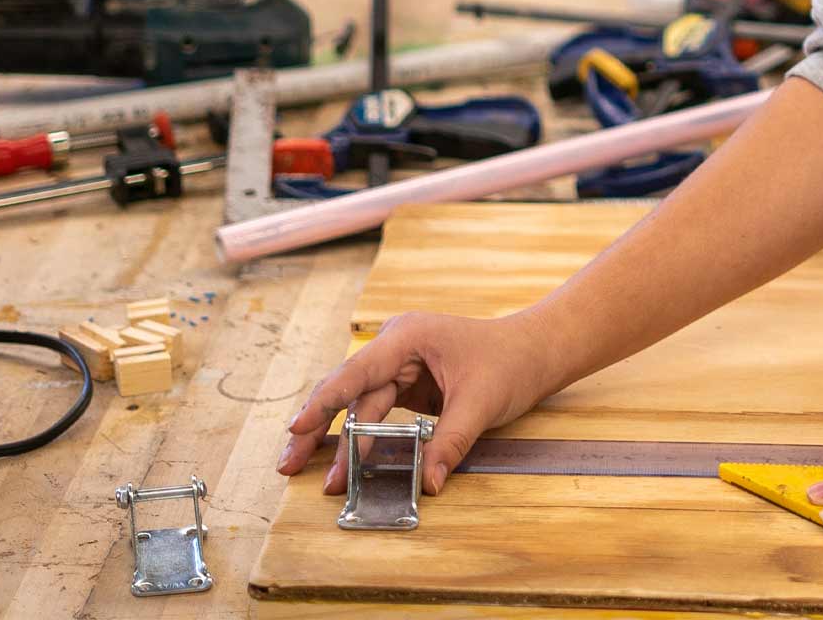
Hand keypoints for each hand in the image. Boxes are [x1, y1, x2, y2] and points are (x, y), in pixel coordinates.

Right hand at [276, 310, 550, 495]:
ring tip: (324, 480)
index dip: (324, 402)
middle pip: (350, 391)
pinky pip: (378, 413)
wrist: (534, 352)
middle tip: (288, 464)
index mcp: (409, 337)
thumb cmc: (510, 362)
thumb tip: (428, 484)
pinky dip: (365, 439)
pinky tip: (349, 465)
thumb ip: (450, 442)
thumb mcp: (481, 403)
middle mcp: (397, 347)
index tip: (297, 428)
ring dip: (343, 443)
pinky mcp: (408, 385)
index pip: (357, 372)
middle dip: (319, 428)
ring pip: (361, 406)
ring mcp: (400, 366)